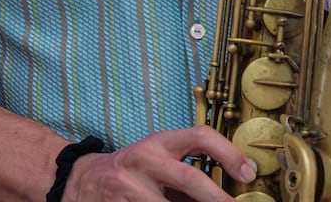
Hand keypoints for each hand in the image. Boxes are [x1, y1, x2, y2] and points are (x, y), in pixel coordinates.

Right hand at [64, 126, 255, 201]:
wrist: (82, 180)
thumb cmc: (132, 171)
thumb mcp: (158, 160)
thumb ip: (188, 171)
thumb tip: (230, 188)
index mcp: (159, 142)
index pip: (199, 136)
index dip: (228, 152)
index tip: (248, 172)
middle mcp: (144, 159)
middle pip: (189, 177)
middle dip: (216, 198)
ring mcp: (128, 186)